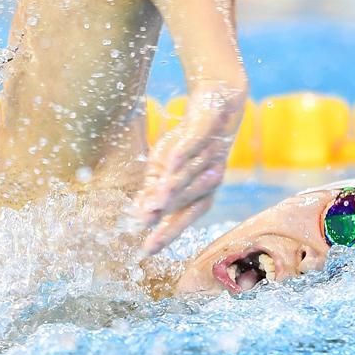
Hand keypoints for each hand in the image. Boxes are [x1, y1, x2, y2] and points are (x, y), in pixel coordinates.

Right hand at [135, 83, 245, 254]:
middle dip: (164, 213)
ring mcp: (208, 156)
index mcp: (199, 194)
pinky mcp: (205, 131)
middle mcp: (209, 181)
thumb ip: (155, 192)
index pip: (181, 219)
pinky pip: (192, 145)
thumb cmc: (188, 146)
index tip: (146, 250)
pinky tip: (168, 163)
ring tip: (153, 202)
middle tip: (144, 225)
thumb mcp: (167, 170)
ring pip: (187, 176)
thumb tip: (137, 216)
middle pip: (184, 201)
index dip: (165, 234)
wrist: (216, 105)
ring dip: (171, 189)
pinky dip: (181, 154)